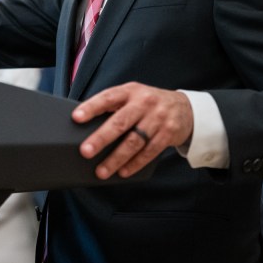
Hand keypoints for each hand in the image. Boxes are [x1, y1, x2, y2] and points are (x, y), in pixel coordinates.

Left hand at [73, 82, 193, 178]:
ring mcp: (157, 118)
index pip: (108, 97)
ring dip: (116, 158)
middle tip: (86, 151)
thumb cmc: (150, 104)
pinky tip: (122, 172)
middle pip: (120, 122)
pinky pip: (148, 152)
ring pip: (134, 141)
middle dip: (101, 138)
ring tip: (102, 171)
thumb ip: (115, 107)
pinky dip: (134, 164)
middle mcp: (144, 103)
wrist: (185, 108)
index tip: (76, 117)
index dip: (91, 107)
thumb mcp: (134, 96)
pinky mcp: (168, 134)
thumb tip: (87, 126)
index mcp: (131, 91)